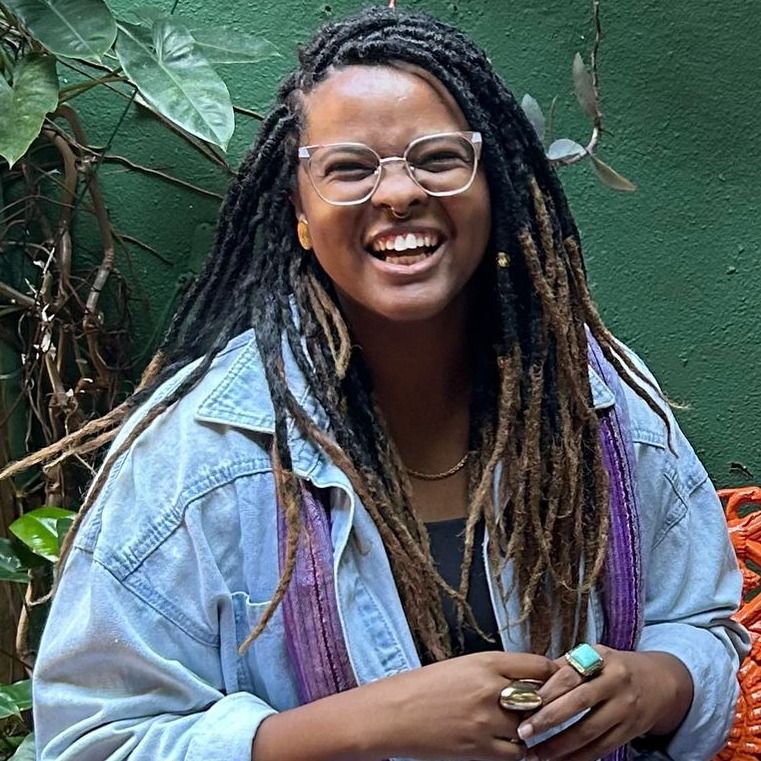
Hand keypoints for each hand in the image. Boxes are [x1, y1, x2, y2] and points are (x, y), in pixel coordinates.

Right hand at [367, 651, 558, 760]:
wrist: (393, 715)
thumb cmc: (423, 687)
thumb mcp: (462, 667)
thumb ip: (496, 672)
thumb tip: (528, 678)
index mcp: (485, 662)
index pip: (538, 666)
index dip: (553, 673)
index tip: (557, 677)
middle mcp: (491, 690)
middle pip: (540, 697)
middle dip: (547, 701)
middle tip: (552, 703)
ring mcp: (488, 722)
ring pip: (530, 727)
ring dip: (531, 727)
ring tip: (526, 724)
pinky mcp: (482, 750)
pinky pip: (517, 752)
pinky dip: (518, 748)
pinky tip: (510, 742)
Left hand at [515, 647, 693, 760]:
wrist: (662, 682)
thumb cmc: (617, 667)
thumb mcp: (596, 655)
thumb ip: (566, 666)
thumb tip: (532, 680)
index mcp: (601, 659)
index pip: (569, 675)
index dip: (546, 691)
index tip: (522, 703)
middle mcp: (615, 683)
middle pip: (578, 704)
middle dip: (548, 719)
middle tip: (524, 732)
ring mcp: (624, 708)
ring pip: (589, 731)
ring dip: (561, 745)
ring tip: (537, 753)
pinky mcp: (630, 731)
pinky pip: (602, 747)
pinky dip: (580, 757)